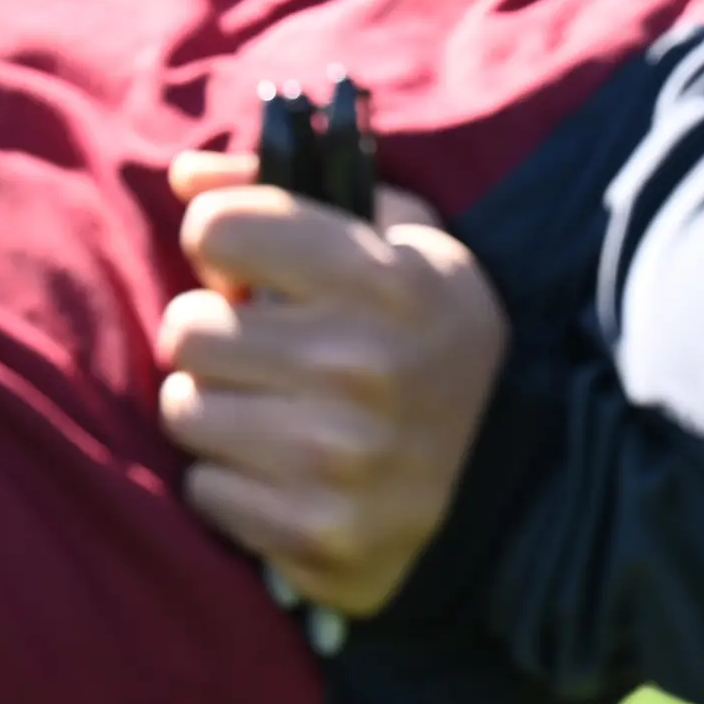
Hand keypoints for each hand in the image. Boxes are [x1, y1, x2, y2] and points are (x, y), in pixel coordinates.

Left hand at [157, 149, 509, 618]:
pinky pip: (204, 488)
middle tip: (261, 351)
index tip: (251, 270)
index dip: (226, 245)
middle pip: (186, 329)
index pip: (221, 231)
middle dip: (215, 335)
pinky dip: (234, 482)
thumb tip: (185, 172)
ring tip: (274, 411)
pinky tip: (286, 473)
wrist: (518, 486)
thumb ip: (293, 194)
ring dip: (218, 409)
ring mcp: (335, 457)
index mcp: (387, 281)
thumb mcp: (405, 246)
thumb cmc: (439, 345)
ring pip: (185, 409)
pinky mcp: (313, 532)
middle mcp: (360, 365)